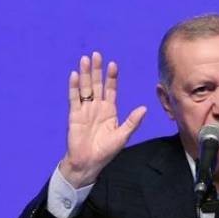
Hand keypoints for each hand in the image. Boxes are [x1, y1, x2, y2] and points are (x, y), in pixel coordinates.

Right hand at [59, 52, 146, 187]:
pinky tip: (74, 75)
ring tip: (85, 59)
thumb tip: (144, 108)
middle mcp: (96, 107)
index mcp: (109, 110)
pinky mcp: (74, 115)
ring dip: (84, 74)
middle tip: (96, 54)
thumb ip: (132, 122)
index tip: (113, 64)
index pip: (110, 89)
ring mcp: (85, 110)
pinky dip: (74, 86)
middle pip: (96, 84)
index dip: (111, 77)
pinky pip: (74, 98)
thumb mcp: (122, 136)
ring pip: (84, 88)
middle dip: (96, 70)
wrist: (88, 163)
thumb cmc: (106, 151)